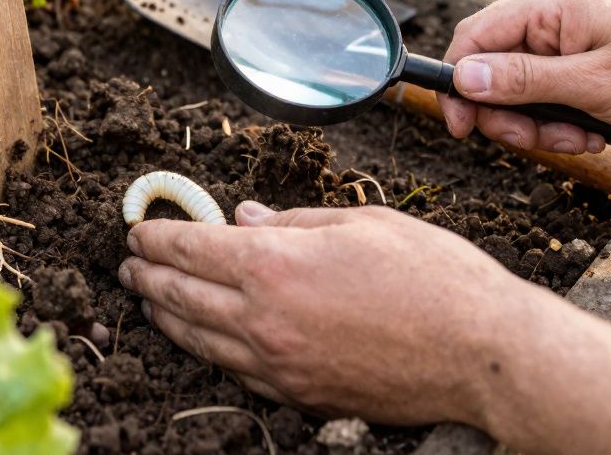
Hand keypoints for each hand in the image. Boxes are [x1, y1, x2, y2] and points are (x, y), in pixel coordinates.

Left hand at [120, 202, 610, 453]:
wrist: (482, 355)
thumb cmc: (434, 277)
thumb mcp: (362, 222)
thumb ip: (292, 220)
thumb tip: (245, 216)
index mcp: (275, 262)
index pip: (190, 247)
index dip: (156, 235)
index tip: (138, 227)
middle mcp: (264, 317)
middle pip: (179, 294)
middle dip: (146, 274)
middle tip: (128, 261)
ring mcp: (277, 362)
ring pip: (196, 337)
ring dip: (163, 314)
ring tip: (146, 297)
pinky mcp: (295, 394)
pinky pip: (232, 370)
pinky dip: (203, 349)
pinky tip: (198, 338)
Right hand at [437, 0, 610, 152]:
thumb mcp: (593, 85)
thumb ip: (522, 80)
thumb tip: (462, 77)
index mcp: (553, 2)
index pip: (474, 36)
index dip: (458, 83)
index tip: (461, 127)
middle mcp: (555, 13)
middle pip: (492, 67)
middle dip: (509, 114)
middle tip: (536, 142)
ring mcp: (569, 36)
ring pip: (517, 88)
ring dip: (538, 124)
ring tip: (579, 136)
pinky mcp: (582, 59)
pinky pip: (545, 93)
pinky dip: (558, 120)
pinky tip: (591, 131)